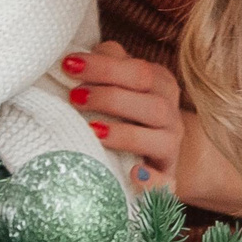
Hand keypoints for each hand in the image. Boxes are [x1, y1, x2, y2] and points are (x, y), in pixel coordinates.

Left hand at [64, 40, 183, 185]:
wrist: (153, 152)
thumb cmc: (125, 109)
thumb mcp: (120, 82)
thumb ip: (106, 64)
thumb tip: (77, 60)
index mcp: (161, 83)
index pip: (139, 71)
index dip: (104, 68)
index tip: (69, 66)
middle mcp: (171, 114)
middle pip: (152, 103)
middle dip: (111, 98)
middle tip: (75, 97)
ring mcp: (172, 147)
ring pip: (160, 138)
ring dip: (124, 133)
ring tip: (92, 130)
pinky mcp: (168, 179)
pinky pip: (166, 182)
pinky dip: (151, 180)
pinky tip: (132, 173)